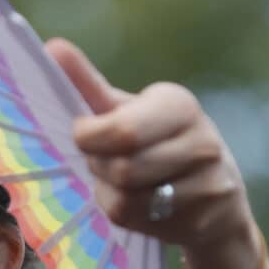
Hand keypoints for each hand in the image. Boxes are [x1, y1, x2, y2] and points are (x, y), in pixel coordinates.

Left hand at [45, 38, 257, 262]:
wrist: (217, 196)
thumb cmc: (157, 142)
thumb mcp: (129, 111)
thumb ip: (89, 84)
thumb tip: (52, 47)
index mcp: (180, 106)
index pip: (122, 131)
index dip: (89, 138)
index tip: (84, 135)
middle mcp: (202, 142)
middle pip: (122, 169)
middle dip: (100, 167)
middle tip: (103, 160)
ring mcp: (207, 185)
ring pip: (125, 199)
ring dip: (108, 192)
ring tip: (120, 181)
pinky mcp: (201, 220)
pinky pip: (137, 221)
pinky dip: (123, 214)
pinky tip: (136, 201)